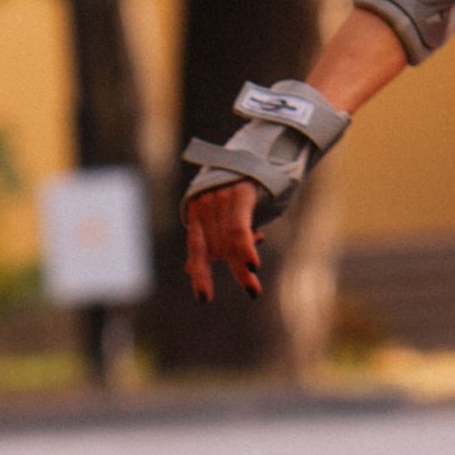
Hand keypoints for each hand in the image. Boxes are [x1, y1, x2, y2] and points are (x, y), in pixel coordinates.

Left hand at [184, 183, 263, 298]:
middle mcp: (205, 203)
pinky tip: (252, 266)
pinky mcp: (241, 192)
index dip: (200, 274)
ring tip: (254, 281)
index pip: (197, 249)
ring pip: (229, 243)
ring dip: (242, 265)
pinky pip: (239, 228)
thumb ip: (209, 240)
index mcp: (198, 211)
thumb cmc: (247, 192)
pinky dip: (244, 248)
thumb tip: (188, 269)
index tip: (205, 299)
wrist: (265, 155)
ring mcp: (222, 196)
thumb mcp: (225, 217)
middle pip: (219, 249)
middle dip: (235, 268)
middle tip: (252, 285)